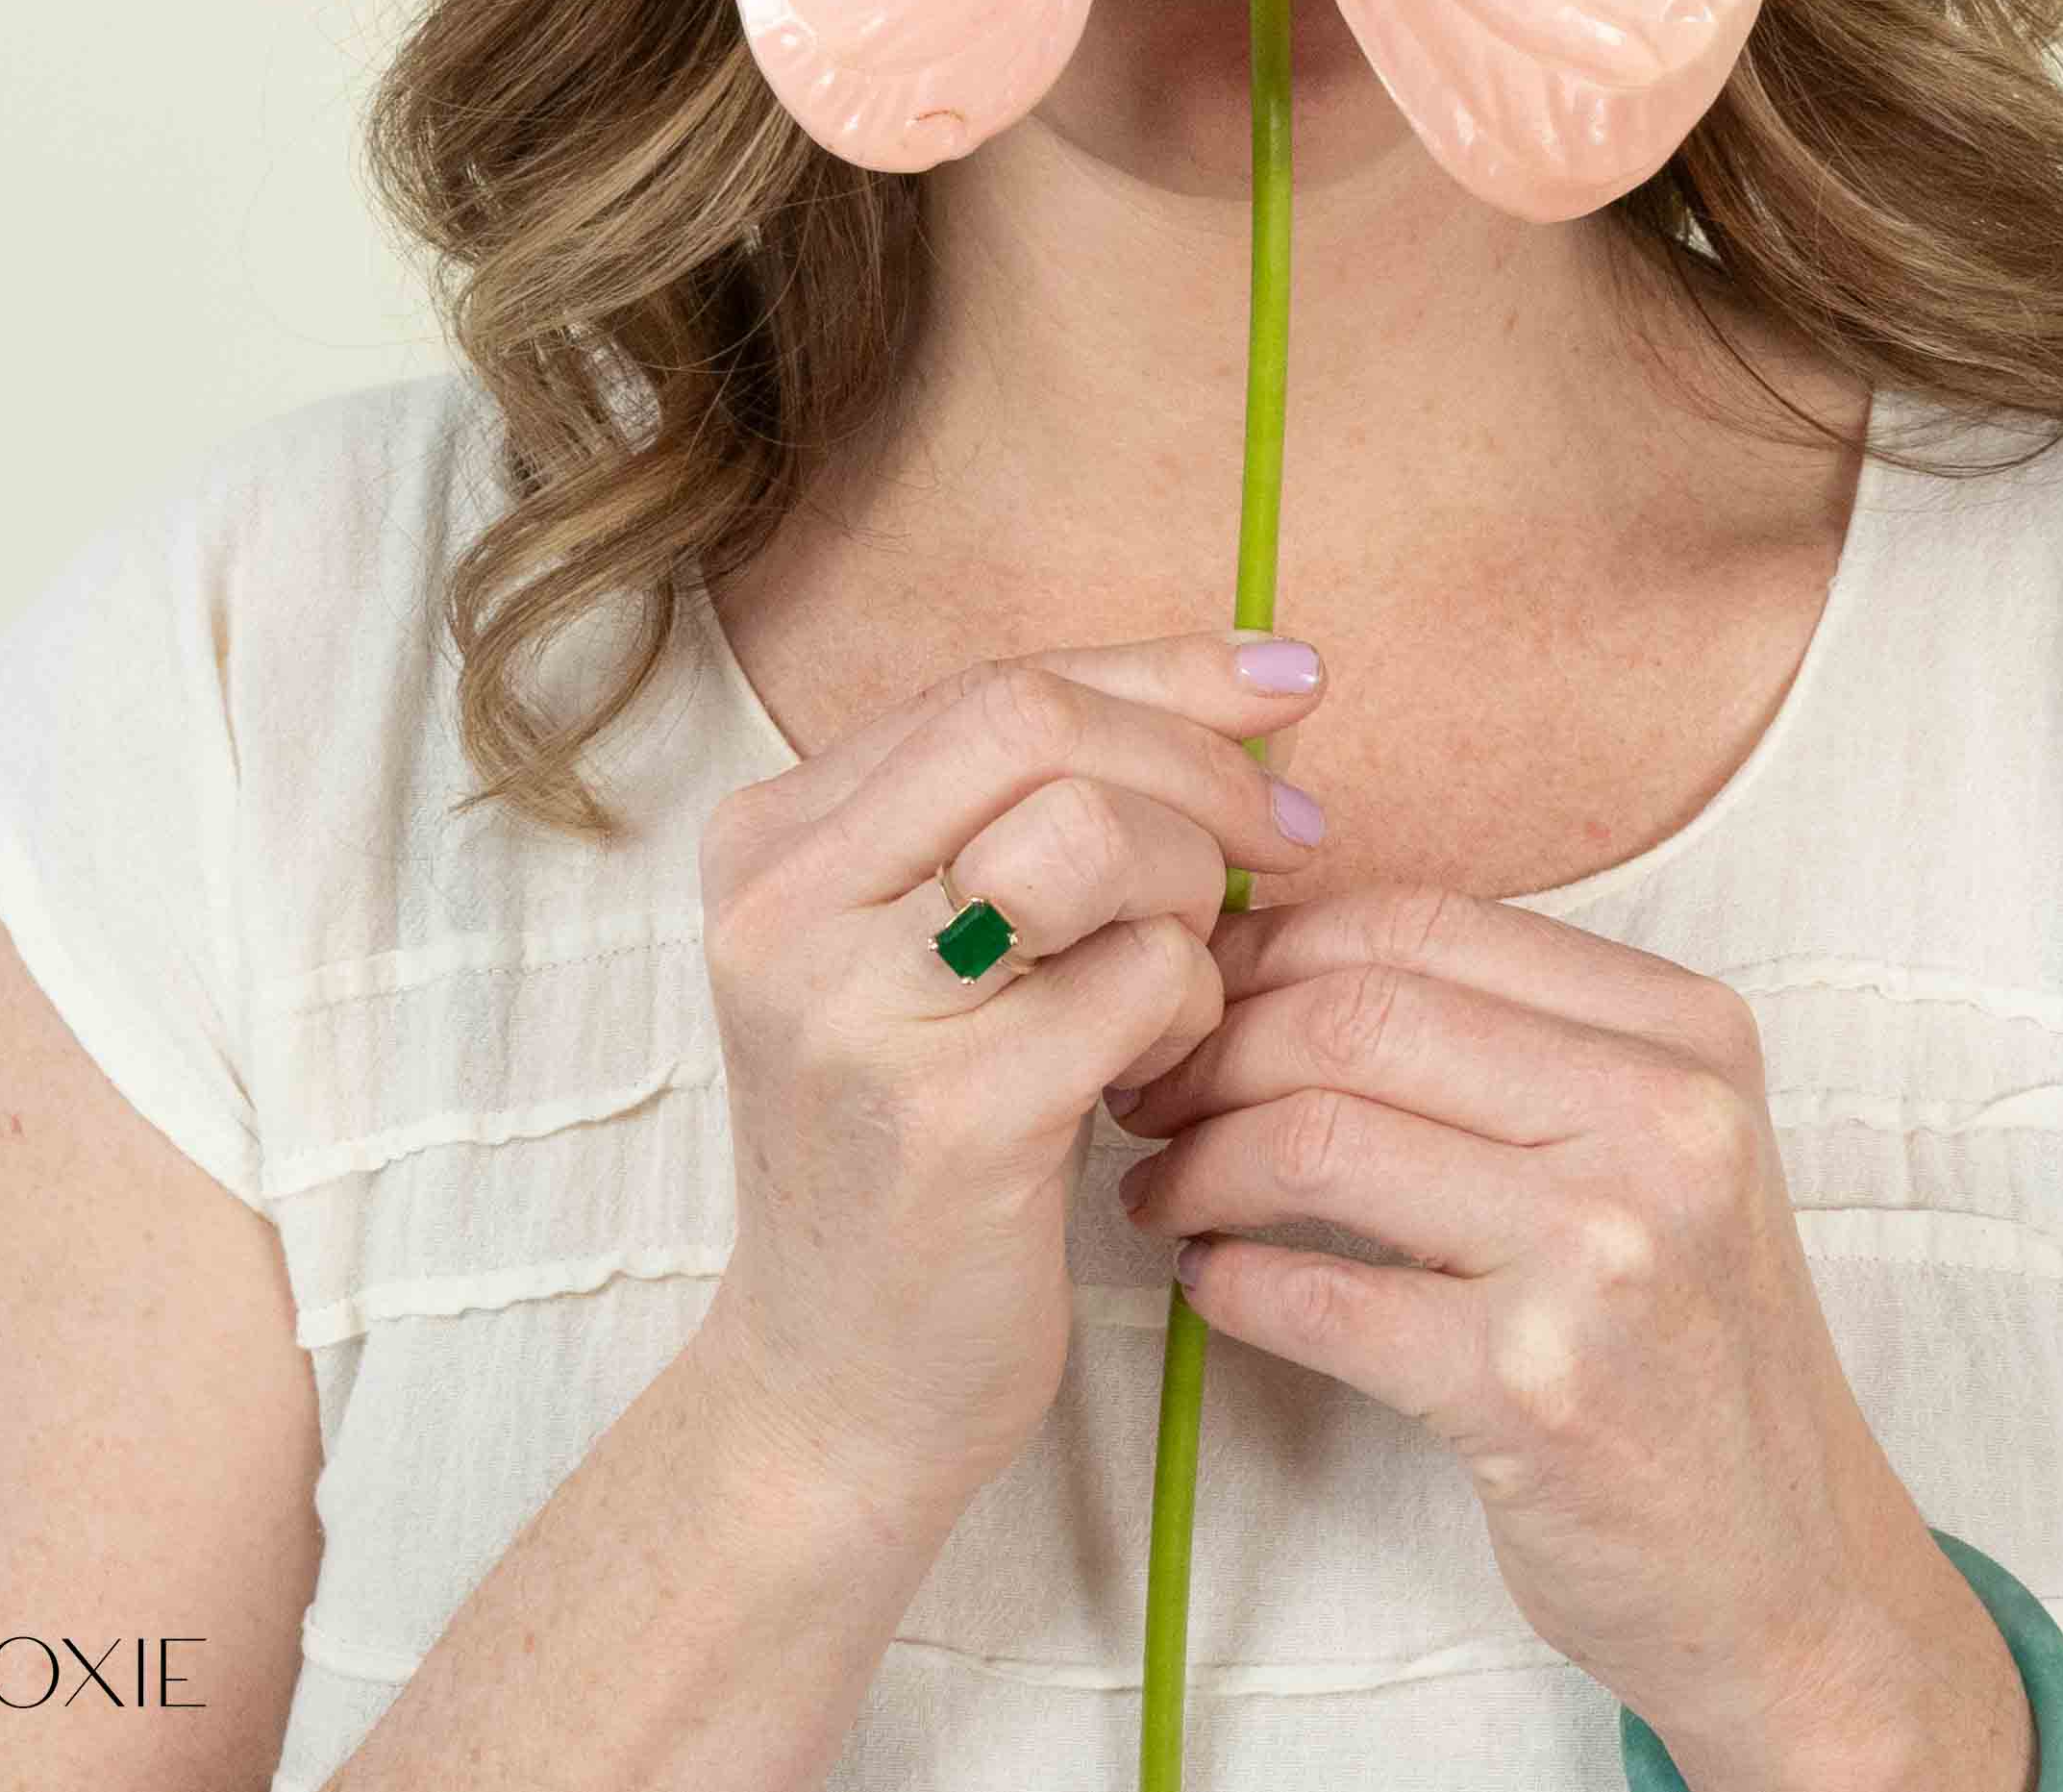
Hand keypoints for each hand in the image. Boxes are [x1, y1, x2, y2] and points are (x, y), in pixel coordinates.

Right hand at [689, 629, 1332, 1512]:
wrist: (841, 1388)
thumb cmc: (922, 1140)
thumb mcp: (932, 946)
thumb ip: (1041, 804)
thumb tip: (1266, 683)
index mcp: (772, 839)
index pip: (997, 684)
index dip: (1164, 672)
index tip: (1290, 685)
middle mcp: (783, 906)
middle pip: (1035, 724)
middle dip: (1198, 767)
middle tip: (1290, 834)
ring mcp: (854, 1012)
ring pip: (1093, 834)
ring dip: (1192, 890)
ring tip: (1182, 978)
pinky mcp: (949, 1120)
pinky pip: (1142, 978)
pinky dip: (1193, 1007)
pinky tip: (1159, 1072)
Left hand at [1110, 883, 1976, 1786]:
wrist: (1789, 1566)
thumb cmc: (1684, 1334)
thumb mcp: (1654, 1140)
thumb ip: (1510, 1035)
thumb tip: (1272, 954)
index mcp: (1683, 1029)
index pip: (1417, 924)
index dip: (1271, 948)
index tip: (1197, 991)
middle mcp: (1660, 1120)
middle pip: (1352, 1015)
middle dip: (1211, 1047)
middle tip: (1147, 1093)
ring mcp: (1601, 1253)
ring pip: (1316, 1139)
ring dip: (1197, 1163)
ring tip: (1160, 1192)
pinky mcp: (1532, 1389)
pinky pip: (1316, 1297)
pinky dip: (1227, 1280)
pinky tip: (1211, 1282)